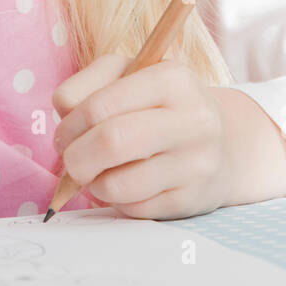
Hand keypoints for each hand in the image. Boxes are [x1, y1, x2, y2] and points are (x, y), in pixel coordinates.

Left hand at [52, 53, 233, 219]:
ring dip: (93, 183)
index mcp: (173, 79)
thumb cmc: (159, 106)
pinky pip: (132, 208)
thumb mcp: (126, 76)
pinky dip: (116, 200)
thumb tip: (64, 112)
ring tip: (98, 172)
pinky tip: (125, 184)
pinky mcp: (190, 200)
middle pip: (111, 142)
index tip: (66, 134)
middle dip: (76, 157)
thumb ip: (85, 85)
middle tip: (71, 160)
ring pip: (117, 184)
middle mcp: (192, 120)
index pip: (101, 105)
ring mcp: (195, 163)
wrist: (221, 144)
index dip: (71, 125)